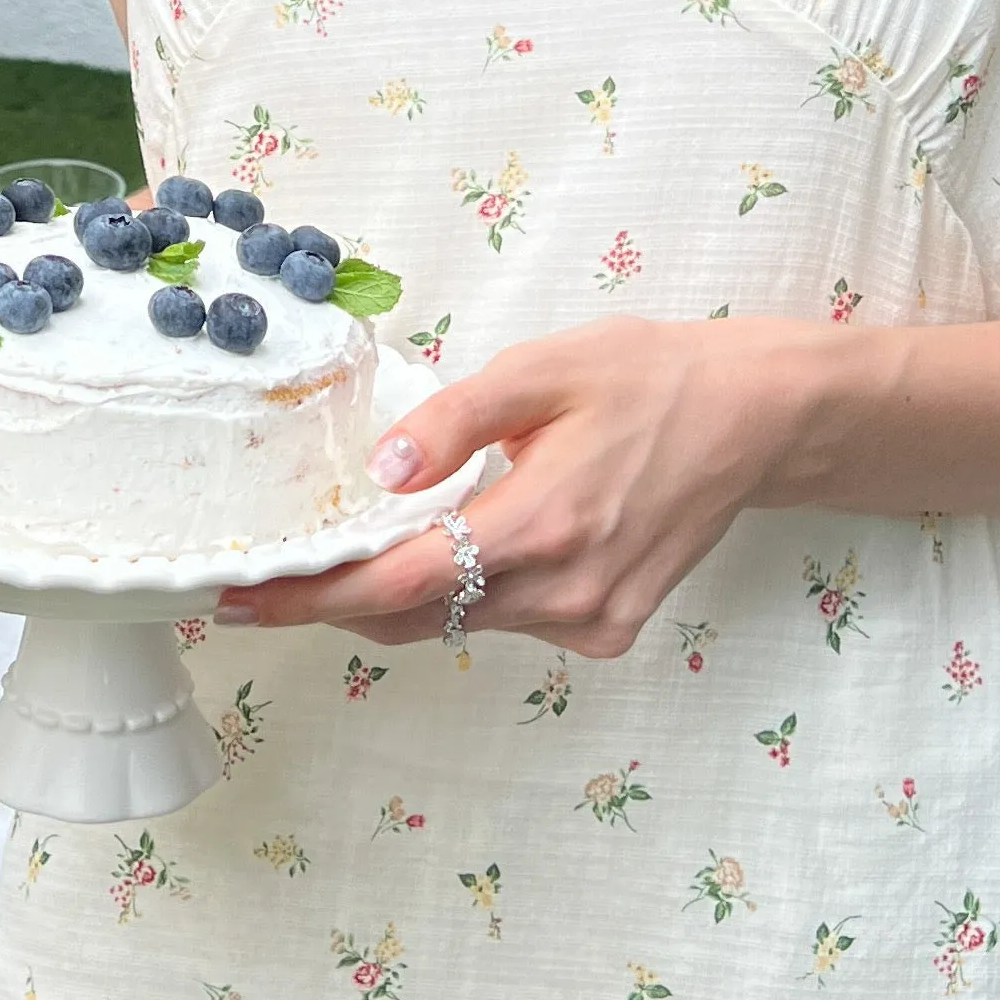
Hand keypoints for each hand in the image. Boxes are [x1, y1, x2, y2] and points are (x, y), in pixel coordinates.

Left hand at [214, 317, 830, 656]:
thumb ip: (455, 422)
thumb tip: (382, 474)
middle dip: (339, 600)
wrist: (758, 421)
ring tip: (359, 550)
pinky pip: (509, 623)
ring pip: (462, 623)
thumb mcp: (545, 369)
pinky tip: (473, 544)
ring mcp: (592, 619)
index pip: (399, 584)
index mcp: (542, 522)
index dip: (311, 599)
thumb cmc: (652, 379)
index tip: (241, 601)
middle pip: (418, 615)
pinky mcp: (610, 630)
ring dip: (405, 594)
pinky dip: (472, 595)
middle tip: (273, 578)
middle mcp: (566, 589)